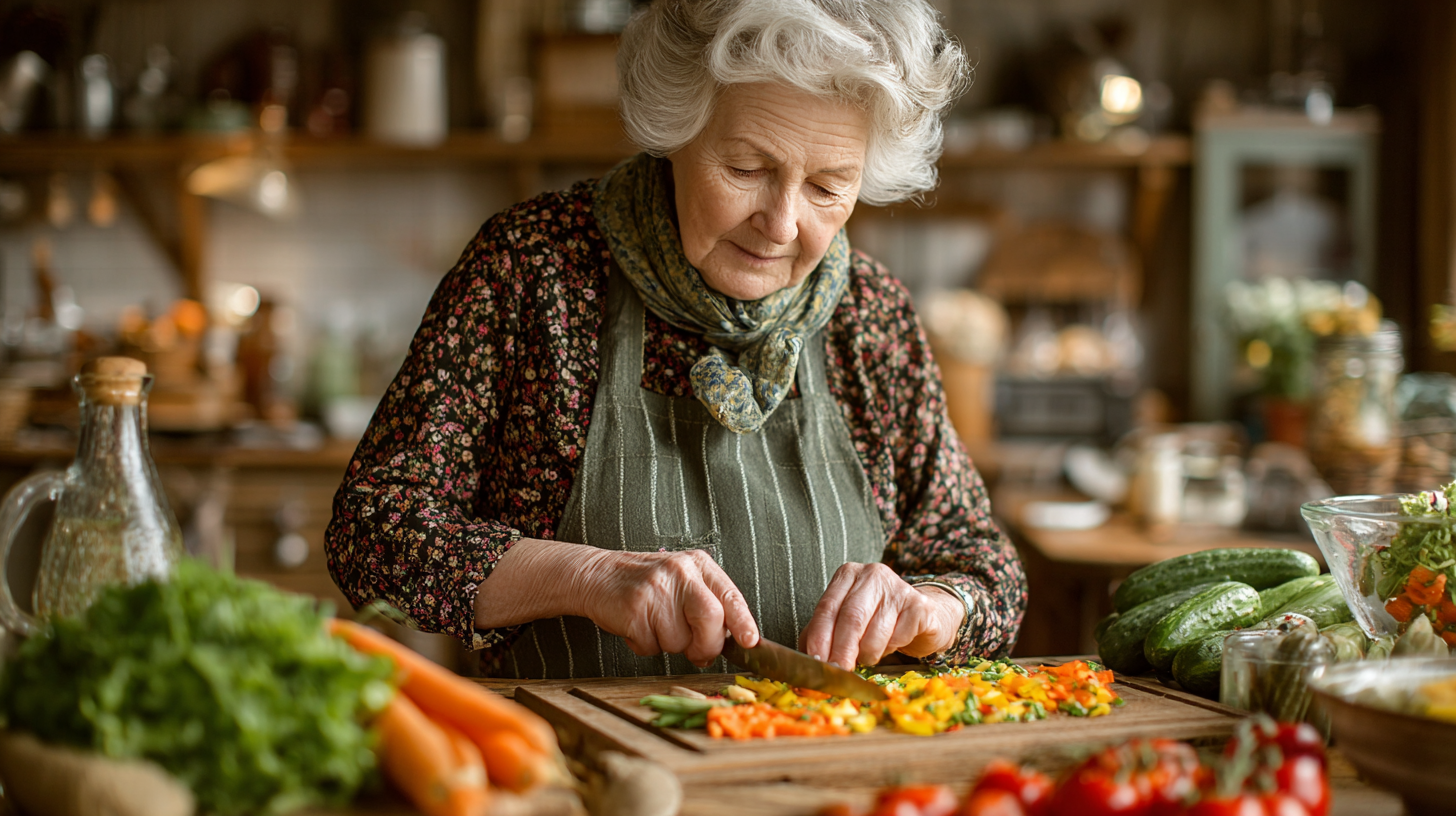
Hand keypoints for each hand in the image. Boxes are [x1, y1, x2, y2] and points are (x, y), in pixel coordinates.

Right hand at [576, 548, 759, 666]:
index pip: (730, 595)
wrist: (598, 575)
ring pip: (679, 641)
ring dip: (668, 645)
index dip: (743, 622)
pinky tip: (638, 625)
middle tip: (695, 651)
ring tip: (653, 623)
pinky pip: (651, 647)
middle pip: (711, 619)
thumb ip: (707, 609)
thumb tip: (724, 646)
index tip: (751, 641)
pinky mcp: (634, 608)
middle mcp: (680, 572)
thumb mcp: (683, 584)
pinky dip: (645, 646)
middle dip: (706, 645)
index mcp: (698, 565)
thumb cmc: (647, 585)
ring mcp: (656, 589)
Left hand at [798, 563, 963, 668]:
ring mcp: (898, 587)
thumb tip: (807, 659)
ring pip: (874, 632)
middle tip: (838, 673)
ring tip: (870, 655)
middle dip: (842, 651)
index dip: (819, 638)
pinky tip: (893, 643)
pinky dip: (891, 649)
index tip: (815, 663)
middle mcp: (872, 574)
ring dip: (869, 654)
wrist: (925, 617)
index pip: (827, 608)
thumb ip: (824, 634)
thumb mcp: (846, 622)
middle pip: (851, 618)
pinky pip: (899, 637)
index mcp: (848, 575)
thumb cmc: (878, 621)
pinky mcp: (920, 605)